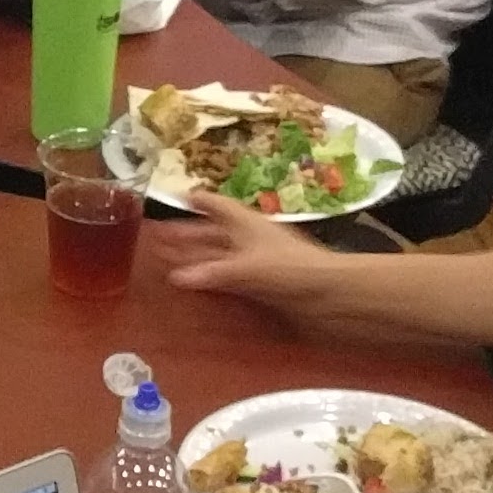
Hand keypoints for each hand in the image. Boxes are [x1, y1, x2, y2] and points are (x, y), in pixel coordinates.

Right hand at [154, 194, 348, 318]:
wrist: (332, 295)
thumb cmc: (290, 269)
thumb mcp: (247, 268)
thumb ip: (212, 272)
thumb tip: (176, 277)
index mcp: (246, 223)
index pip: (217, 205)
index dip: (199, 200)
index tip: (179, 197)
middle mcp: (250, 239)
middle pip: (214, 233)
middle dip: (189, 235)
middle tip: (160, 238)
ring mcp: (258, 262)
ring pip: (221, 257)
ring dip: (198, 259)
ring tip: (170, 265)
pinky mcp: (265, 285)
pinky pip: (231, 279)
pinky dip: (214, 281)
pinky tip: (201, 289)